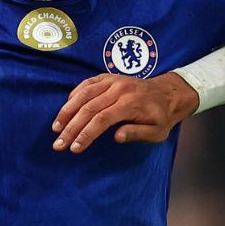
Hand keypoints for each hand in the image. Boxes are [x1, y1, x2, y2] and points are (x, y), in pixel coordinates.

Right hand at [52, 72, 200, 152]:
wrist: (168, 93)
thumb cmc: (161, 117)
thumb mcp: (157, 132)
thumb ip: (137, 133)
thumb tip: (116, 137)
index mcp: (130, 104)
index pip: (102, 119)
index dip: (86, 134)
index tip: (74, 148)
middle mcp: (119, 89)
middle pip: (88, 108)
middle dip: (71, 128)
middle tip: (58, 145)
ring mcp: (112, 80)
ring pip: (83, 94)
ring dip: (66, 112)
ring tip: (56, 128)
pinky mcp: (107, 77)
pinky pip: (86, 84)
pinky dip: (73, 96)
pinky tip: (65, 110)